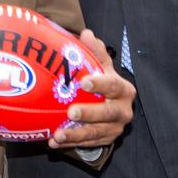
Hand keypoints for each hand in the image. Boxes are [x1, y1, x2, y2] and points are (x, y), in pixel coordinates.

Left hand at [48, 29, 134, 149]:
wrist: (114, 106)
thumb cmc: (105, 82)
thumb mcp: (103, 66)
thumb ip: (95, 51)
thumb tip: (86, 33)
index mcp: (124, 90)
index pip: (113, 86)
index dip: (100, 84)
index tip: (83, 81)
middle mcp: (123, 111)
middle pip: (107, 114)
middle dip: (89, 114)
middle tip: (70, 111)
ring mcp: (114, 129)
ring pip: (95, 133)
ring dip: (75, 134)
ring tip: (57, 134)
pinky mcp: (105, 141)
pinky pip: (86, 144)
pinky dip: (70, 143)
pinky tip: (53, 142)